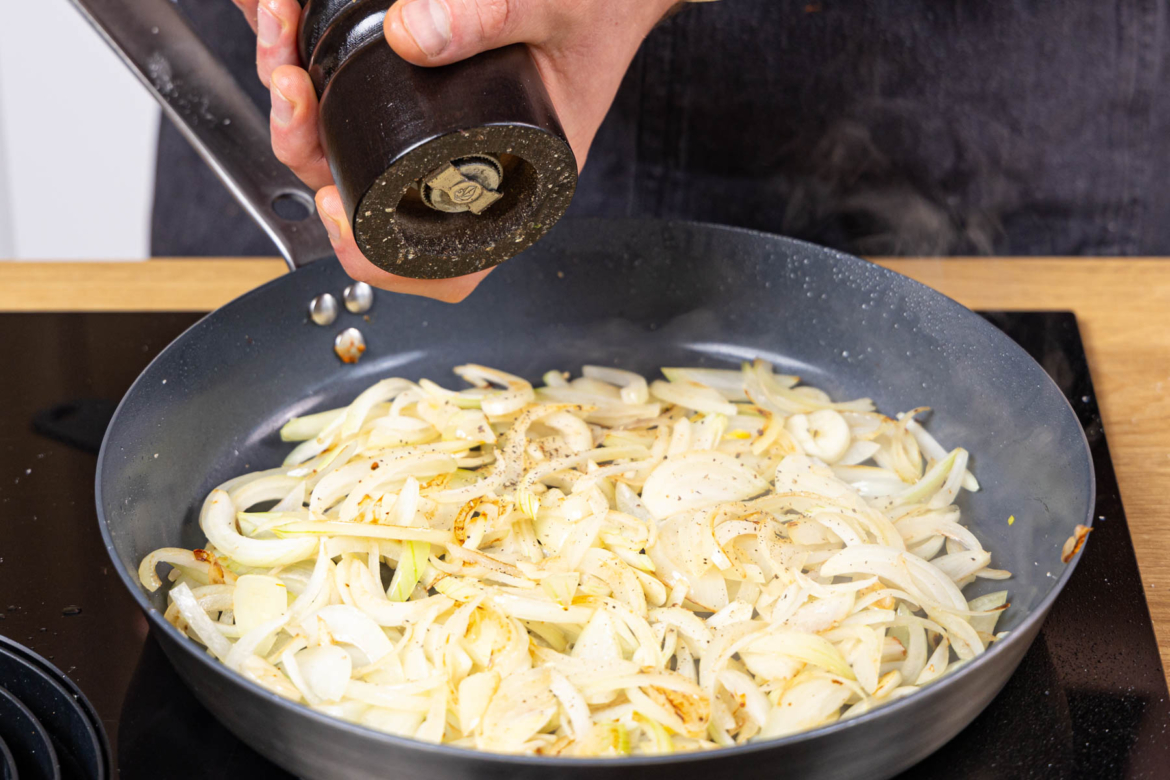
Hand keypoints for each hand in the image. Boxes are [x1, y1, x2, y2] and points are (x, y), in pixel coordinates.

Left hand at [231, 0, 677, 299]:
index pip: (448, 266)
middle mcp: (472, 171)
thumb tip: (410, 34)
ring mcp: (442, 139)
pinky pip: (354, 113)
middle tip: (293, 93)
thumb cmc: (605, 10)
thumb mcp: (558, 8)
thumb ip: (490, 15)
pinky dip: (313, 80)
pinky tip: (292, 36)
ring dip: (299, 111)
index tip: (338, 211)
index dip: (381, 261)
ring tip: (281, 43)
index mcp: (518, 181)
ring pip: (348, 156)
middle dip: (309, 149)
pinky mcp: (424, 101)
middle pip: (370, 201)